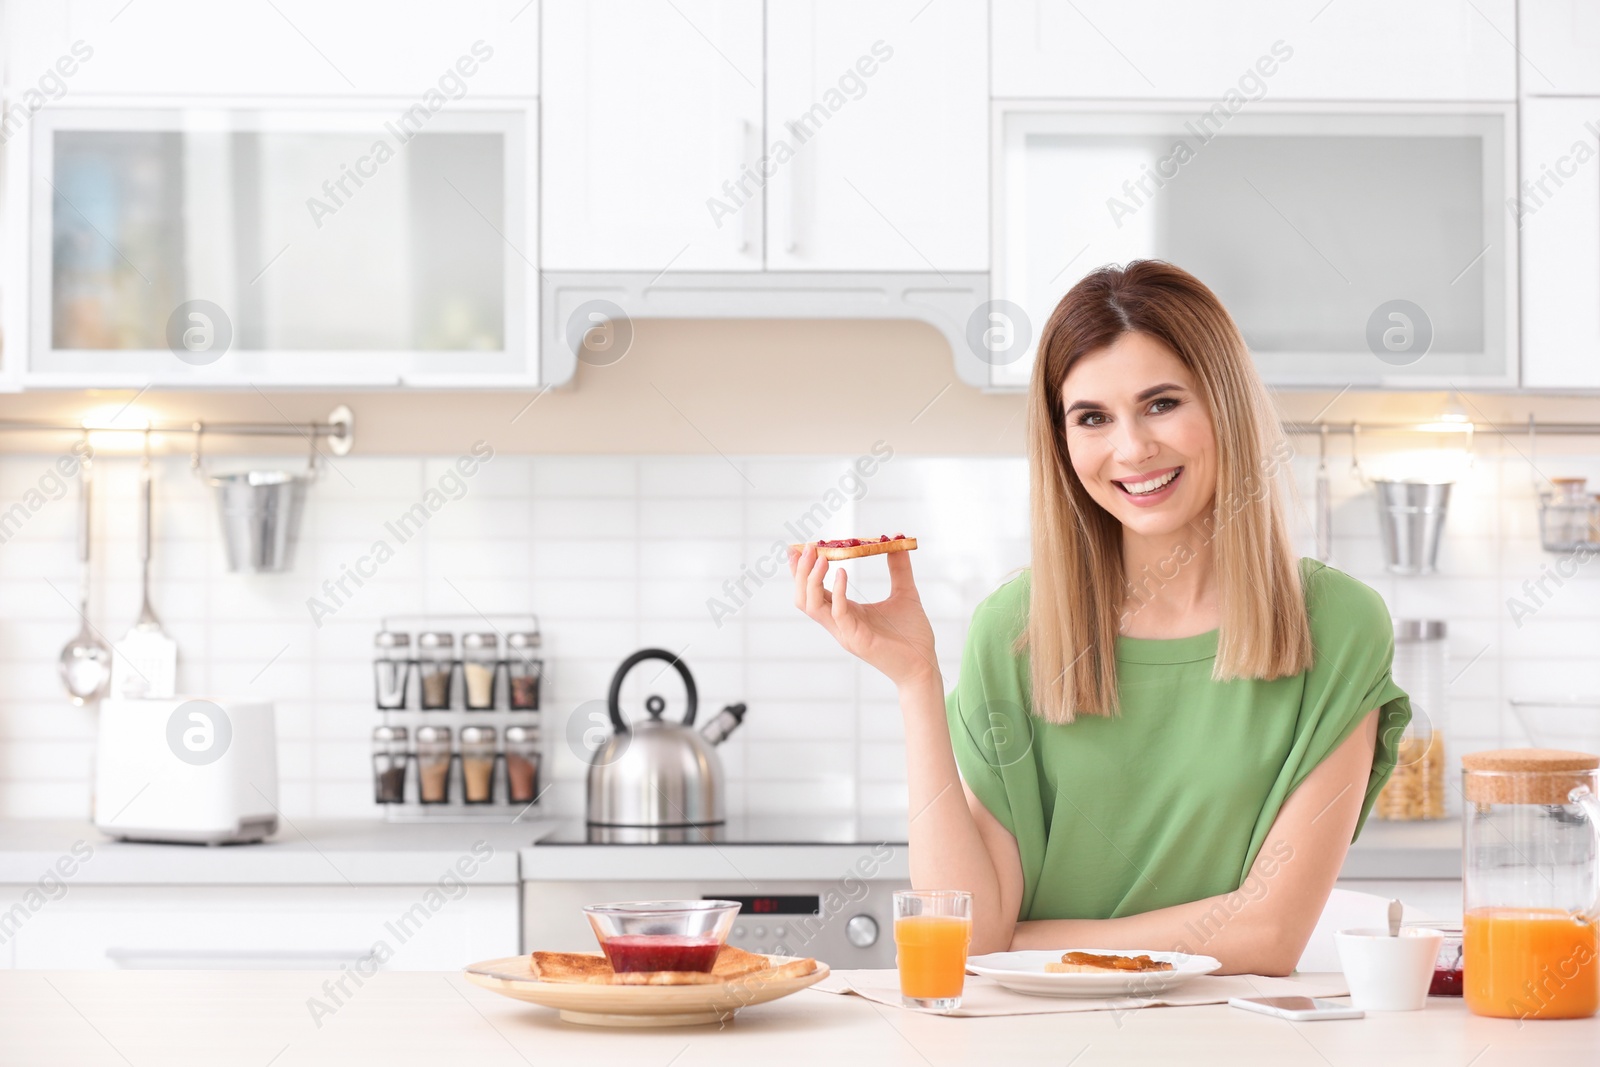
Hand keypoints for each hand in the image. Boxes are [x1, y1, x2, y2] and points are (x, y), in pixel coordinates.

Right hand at [789, 538, 938, 688]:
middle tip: (809, 547)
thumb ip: (899, 568)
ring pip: (812, 606)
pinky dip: (837, 591)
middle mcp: (839, 624)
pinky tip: (842, 572)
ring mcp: (845, 633)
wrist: (924, 665)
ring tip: (822, 557)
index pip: (813, 591)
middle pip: (804, 597)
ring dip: (812, 580)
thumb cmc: (912, 635)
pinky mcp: (856, 640)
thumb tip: (897, 539)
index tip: (799, 548)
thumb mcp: (905, 593)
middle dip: (801, 571)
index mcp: (846, 613)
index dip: (802, 571)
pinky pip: (838, 613)